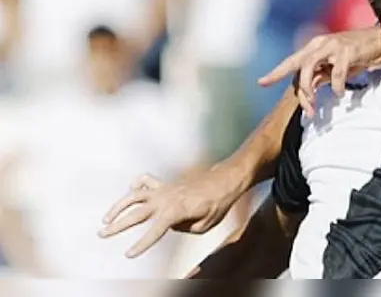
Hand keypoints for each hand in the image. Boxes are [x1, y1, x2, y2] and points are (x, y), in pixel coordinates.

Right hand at [98, 169, 241, 258]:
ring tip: (106, 219)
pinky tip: (131, 191)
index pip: (154, 231)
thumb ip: (184, 229)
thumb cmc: (218, 203)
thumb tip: (171, 226)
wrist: (225, 180)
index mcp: (176, 211)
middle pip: (136, 213)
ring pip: (134, 195)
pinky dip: (137, 185)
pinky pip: (147, 181)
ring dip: (118, 206)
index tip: (129, 254)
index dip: (141, 243)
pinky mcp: (166, 184)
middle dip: (118, 225)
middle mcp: (166, 199)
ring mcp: (164, 189)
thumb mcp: (204, 225)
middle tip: (102, 234)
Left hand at [256, 26, 380, 115]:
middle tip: (305, 108)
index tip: (261, 82)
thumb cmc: (358, 54)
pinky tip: (339, 94)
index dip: (276, 72)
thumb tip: (308, 90)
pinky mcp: (347, 51)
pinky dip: (335, 86)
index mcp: (315, 46)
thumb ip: (321, 75)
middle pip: (298, 64)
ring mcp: (333, 46)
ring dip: (309, 88)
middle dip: (298, 89)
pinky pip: (336, 73)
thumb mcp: (335, 66)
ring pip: (310, 66)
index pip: (292, 61)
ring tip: (315, 103)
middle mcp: (320, 43)